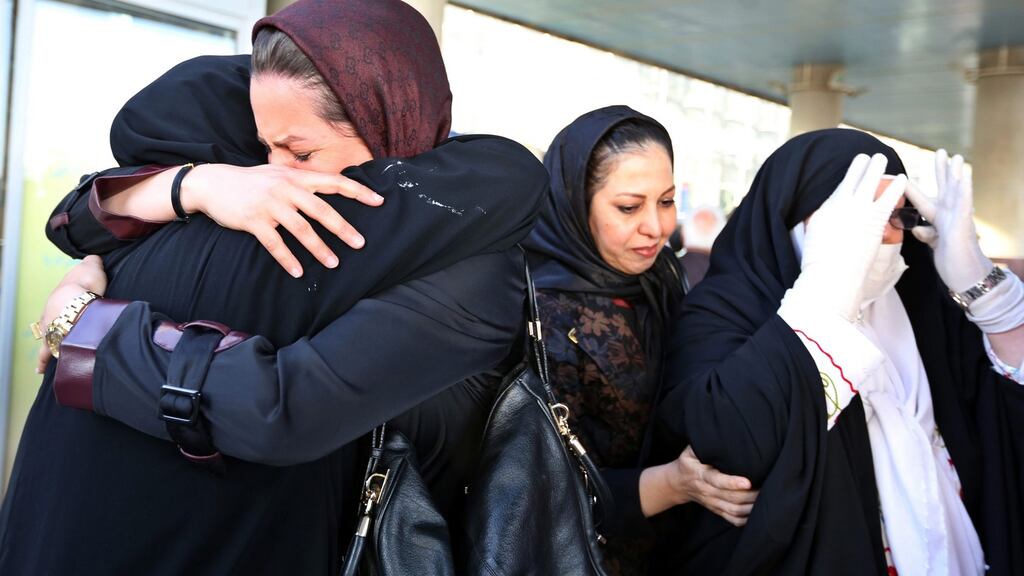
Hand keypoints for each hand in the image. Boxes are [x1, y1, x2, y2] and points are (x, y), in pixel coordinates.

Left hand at [35, 256, 106, 373]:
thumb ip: (93, 262)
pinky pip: (46, 353)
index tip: (77, 307)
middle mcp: (52, 311)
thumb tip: (93, 258)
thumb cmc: (86, 286)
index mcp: (61, 295)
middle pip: (53, 318)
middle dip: (58, 323)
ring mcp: (51, 327)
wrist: (76, 302)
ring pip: (48, 335)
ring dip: (51, 341)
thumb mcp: (92, 267)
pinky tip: (39, 369)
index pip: (64, 299)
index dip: (72, 302)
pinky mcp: (53, 342)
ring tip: (57, 349)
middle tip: (66, 328)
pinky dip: (42, 361)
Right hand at [182, 164, 384, 277]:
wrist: (213, 184)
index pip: (335, 182)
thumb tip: (333, 186)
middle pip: (322, 210)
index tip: (380, 202)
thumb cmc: (252, 181)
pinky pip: (275, 244)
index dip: (359, 191)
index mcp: (297, 178)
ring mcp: (270, 205)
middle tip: (360, 244)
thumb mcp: (279, 174)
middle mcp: (286, 189)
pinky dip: (287, 259)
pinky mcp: (254, 221)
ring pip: (301, 230)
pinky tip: (297, 272)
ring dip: (319, 249)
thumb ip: (304, 181)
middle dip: (343, 229)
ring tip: (334, 264)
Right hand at [640, 445, 757, 525]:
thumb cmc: (688, 462)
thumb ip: (706, 444)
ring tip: (766, 498)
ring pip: (734, 510)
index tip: (748, 481)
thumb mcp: (691, 450)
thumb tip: (723, 433)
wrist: (677, 483)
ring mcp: (712, 503)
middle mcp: (706, 491)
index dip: (732, 483)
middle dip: (750, 495)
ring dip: (751, 507)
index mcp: (700, 474)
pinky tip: (756, 512)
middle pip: (730, 498)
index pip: (717, 481)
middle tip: (767, 487)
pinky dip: (746, 519)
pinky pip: (732, 519)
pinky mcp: (716, 510)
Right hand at [795, 153, 906, 320]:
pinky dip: (895, 186)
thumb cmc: (821, 260)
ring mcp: (860, 210)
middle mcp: (843, 203)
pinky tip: (903, 179)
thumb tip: (829, 210)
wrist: (832, 275)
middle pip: (856, 177)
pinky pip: (888, 198)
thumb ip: (825, 216)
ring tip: (884, 159)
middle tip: (874, 156)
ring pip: (871, 181)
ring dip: (878, 168)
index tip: (858, 161)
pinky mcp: (874, 220)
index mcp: (828, 207)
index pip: (843, 183)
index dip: (853, 170)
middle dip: (866, 164)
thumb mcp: (817, 232)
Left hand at [904, 149, 991, 292]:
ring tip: (956, 156)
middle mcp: (950, 216)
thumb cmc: (951, 261)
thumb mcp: (935, 243)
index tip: (904, 176)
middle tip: (940, 151)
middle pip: (944, 188)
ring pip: (956, 191)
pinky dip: (964, 187)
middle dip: (941, 171)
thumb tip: (916, 228)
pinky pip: (965, 202)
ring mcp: (958, 218)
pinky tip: (965, 174)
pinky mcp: (963, 224)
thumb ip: (927, 233)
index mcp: (939, 220)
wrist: (967, 276)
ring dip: (955, 173)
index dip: (914, 189)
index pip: (924, 201)